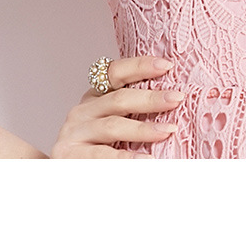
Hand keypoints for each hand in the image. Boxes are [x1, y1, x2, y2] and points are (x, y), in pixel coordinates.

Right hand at [49, 55, 184, 158]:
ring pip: (112, 126)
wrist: (69, 179)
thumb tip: (174, 100)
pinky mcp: (70, 154)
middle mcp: (82, 111)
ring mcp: (75, 132)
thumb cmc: (100, 155)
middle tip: (176, 98)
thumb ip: (134, 115)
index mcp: (94, 99)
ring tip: (168, 130)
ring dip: (142, 128)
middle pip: (117, 99)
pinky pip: (103, 155)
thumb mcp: (116, 131)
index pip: (114, 73)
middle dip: (150, 98)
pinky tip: (147, 160)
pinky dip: (126, 158)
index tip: (167, 65)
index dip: (139, 66)